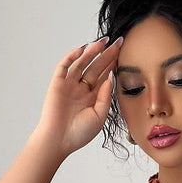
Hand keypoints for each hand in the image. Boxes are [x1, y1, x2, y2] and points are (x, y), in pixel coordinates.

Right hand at [35, 36, 122, 157]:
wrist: (59, 140)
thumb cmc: (79, 133)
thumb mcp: (100, 115)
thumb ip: (105, 96)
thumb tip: (110, 76)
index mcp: (92, 98)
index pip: (104, 76)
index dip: (113, 64)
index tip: (124, 53)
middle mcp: (81, 89)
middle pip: (96, 67)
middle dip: (107, 55)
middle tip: (118, 42)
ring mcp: (69, 85)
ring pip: (82, 64)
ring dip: (92, 52)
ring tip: (103, 42)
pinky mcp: (57, 83)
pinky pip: (64, 66)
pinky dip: (72, 57)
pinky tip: (82, 49)